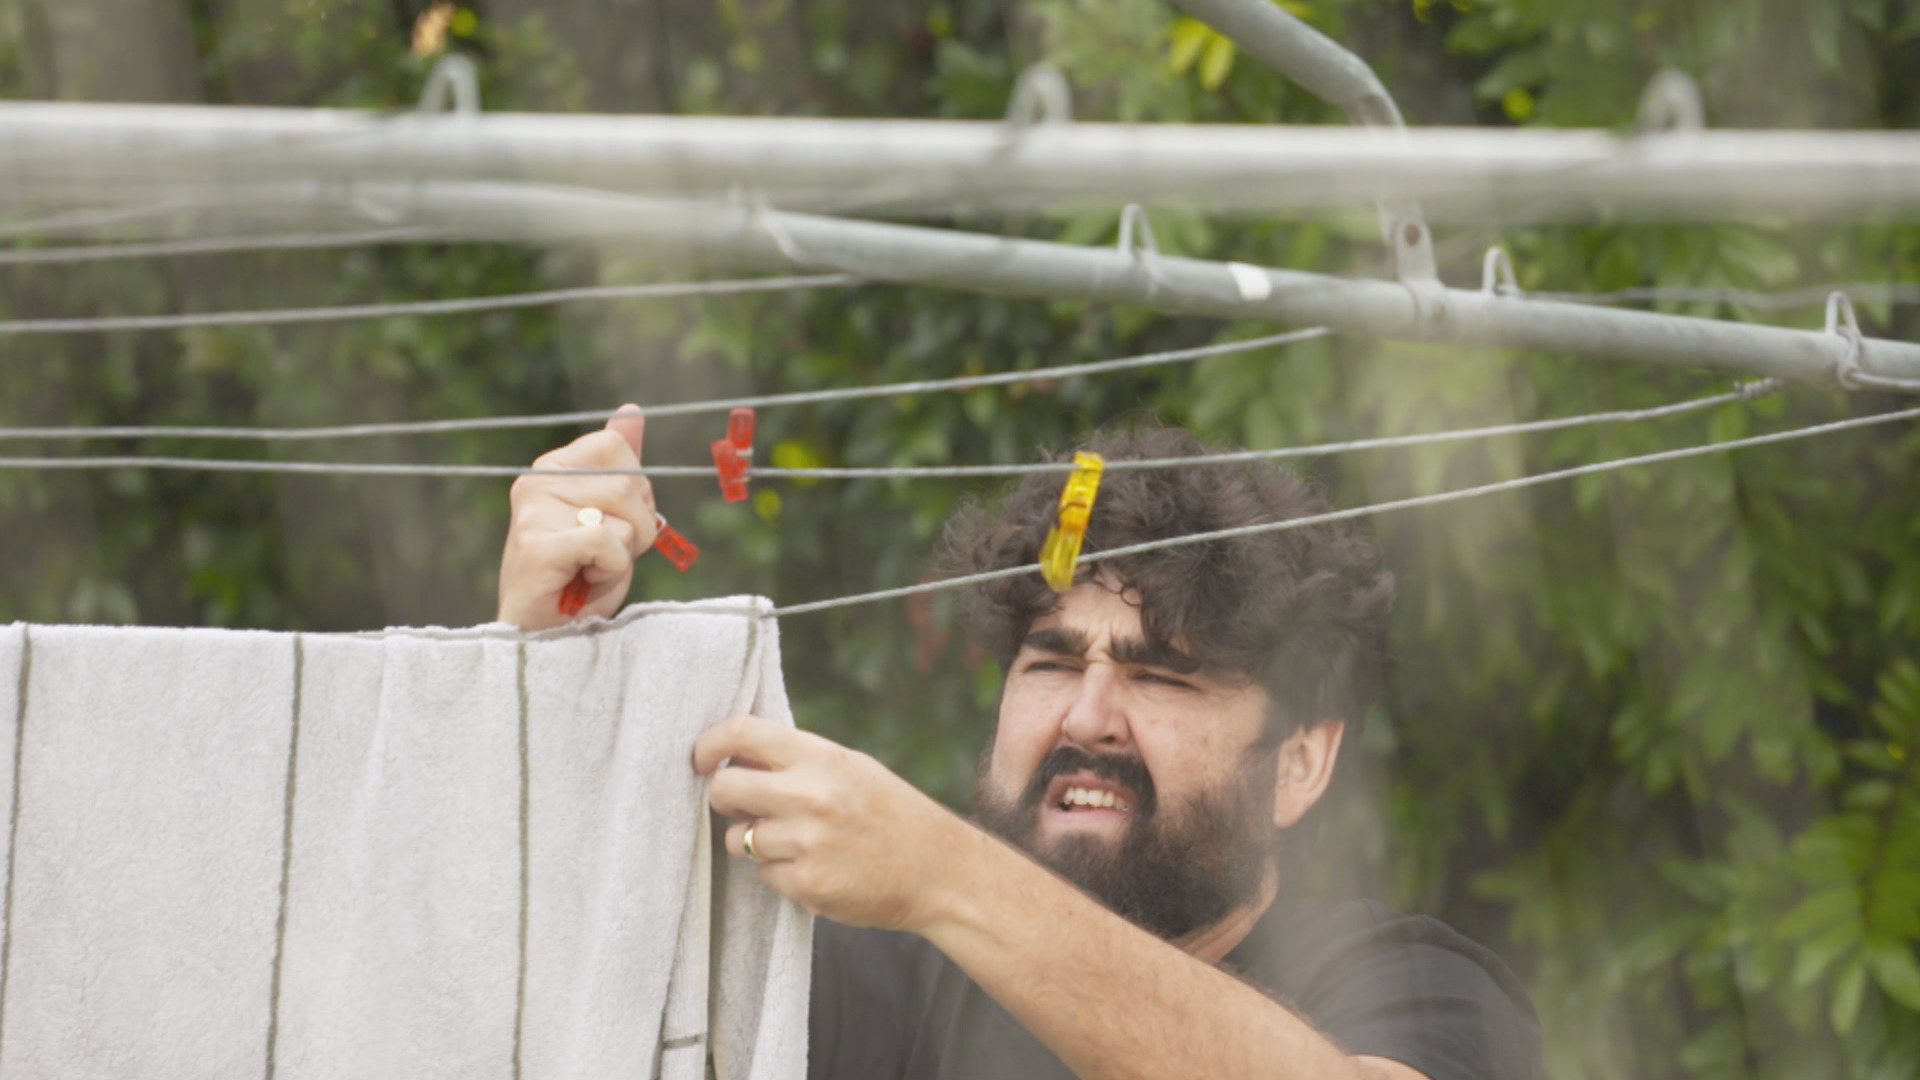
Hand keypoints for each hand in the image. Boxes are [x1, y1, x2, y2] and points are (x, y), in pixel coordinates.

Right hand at [496, 404, 658, 628]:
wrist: (544, 635)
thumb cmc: (578, 577)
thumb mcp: (610, 514)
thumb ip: (620, 465)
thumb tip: (632, 410)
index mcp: (554, 467)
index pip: (616, 447)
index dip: (636, 489)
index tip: (619, 521)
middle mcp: (537, 480)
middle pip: (627, 484)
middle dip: (637, 527)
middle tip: (606, 554)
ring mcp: (533, 512)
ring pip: (621, 517)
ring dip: (623, 552)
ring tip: (592, 568)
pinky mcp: (536, 545)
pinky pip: (606, 542)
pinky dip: (611, 568)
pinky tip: (584, 579)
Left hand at [694, 715, 974, 932]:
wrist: (939, 870)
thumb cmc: (891, 814)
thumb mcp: (850, 769)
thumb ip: (796, 762)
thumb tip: (731, 758)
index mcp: (822, 758)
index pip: (741, 733)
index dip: (709, 744)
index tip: (701, 759)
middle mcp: (810, 796)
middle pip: (724, 790)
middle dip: (724, 800)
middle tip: (742, 807)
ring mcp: (806, 843)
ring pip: (738, 839)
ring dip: (757, 842)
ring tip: (800, 842)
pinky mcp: (806, 885)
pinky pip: (764, 875)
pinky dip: (782, 873)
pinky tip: (817, 867)